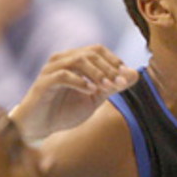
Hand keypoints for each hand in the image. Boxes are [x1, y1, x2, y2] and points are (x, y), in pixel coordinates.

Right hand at [11, 45, 136, 142]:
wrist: (41, 126)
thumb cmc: (67, 110)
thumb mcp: (95, 98)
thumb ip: (113, 86)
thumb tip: (135, 74)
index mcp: (74, 61)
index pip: (98, 50)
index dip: (115, 61)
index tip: (126, 77)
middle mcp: (62, 60)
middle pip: (90, 53)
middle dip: (109, 68)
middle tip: (120, 84)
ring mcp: (51, 70)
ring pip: (77, 60)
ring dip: (97, 73)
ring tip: (107, 87)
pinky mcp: (43, 83)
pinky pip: (62, 75)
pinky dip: (79, 81)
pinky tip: (90, 91)